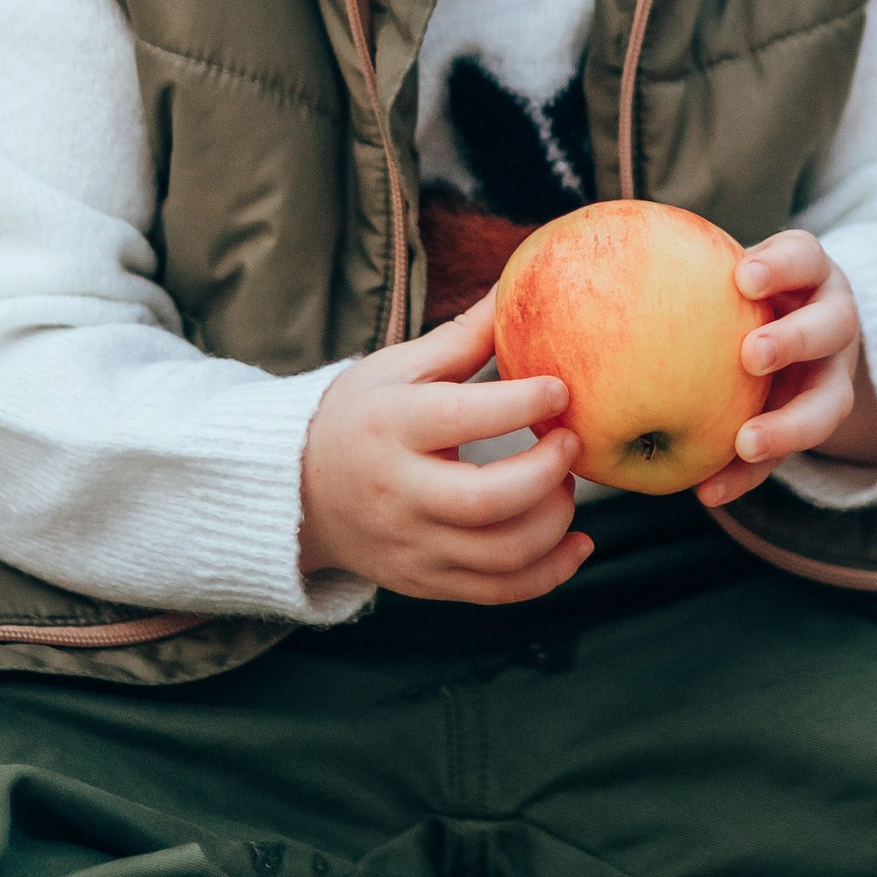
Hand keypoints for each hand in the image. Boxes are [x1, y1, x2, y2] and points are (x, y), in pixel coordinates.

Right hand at [297, 291, 587, 602]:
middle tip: (571, 441)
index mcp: (392, 427)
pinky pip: (497, 592)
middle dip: (546, 472)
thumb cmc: (360, 417)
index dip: (518, 404)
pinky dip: (549, 574)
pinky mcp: (426, 582)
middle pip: (485, 501)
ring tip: (564, 484)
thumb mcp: (398, 368)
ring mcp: (412, 545)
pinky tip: (577, 543)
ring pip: (499, 555)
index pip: (459, 418)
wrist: (299, 493)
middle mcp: (399, 493)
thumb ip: (463, 336)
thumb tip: (518, 284)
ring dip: (554, 521)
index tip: (561, 387)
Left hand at [695, 230, 876, 508]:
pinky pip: (788, 458)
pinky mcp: (814, 428)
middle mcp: (833, 322)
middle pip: (832, 326)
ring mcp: (834, 377)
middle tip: (751, 354)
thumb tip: (582, 259)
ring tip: (745, 443)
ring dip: (788, 426)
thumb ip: (682, 273)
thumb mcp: (726, 273)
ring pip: (830, 402)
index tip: (743, 277)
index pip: (805, 257)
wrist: (794, 338)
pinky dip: (749, 475)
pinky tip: (709, 491)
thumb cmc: (740, 295)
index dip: (780, 265)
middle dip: (794, 340)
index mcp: (811, 275)